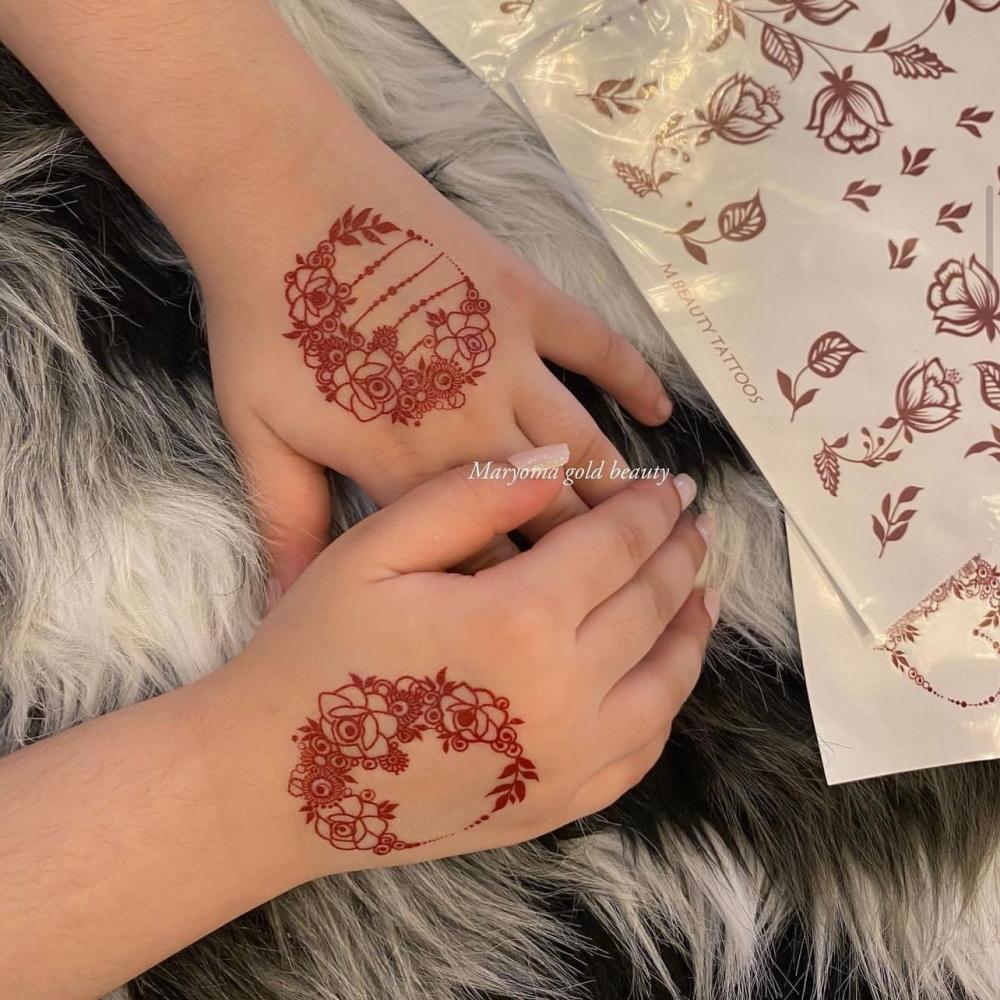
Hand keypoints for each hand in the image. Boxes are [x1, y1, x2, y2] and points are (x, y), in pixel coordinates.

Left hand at [196, 114, 671, 589]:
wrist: (283, 195)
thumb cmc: (266, 320)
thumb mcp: (259, 434)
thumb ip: (288, 527)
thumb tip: (285, 608)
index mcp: (410, 470)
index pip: (482, 559)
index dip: (520, 604)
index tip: (550, 631)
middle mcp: (475, 425)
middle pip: (552, 513)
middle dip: (594, 560)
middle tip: (636, 590)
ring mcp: (512, 358)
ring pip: (585, 444)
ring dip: (625, 490)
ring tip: (662, 525)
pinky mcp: (529, 299)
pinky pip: (599, 347)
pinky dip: (635, 379)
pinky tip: (662, 413)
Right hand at [221, 450, 715, 875]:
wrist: (276, 783)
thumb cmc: (314, 654)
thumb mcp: (374, 549)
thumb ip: (471, 496)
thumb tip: (557, 460)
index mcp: (517, 618)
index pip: (615, 545)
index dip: (648, 506)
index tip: (671, 483)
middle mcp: (562, 694)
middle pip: (651, 605)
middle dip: (678, 554)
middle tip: (694, 522)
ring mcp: (567, 761)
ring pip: (666, 680)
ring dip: (690, 625)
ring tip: (701, 589)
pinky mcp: (557, 806)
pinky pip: (641, 749)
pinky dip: (665, 700)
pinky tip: (663, 672)